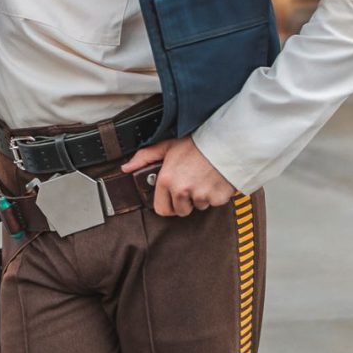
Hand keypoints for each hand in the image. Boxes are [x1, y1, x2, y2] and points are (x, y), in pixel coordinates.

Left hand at [121, 137, 241, 217]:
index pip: (161, 209)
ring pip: (198, 206)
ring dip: (201, 197)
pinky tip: (215, 180)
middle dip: (185, 202)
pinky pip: (214, 203)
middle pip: (180, 211)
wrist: (225, 141)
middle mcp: (182, 190)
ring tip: (203, 178)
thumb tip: (127, 167)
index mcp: (167, 180)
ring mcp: (200, 196)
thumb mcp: (167, 146)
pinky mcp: (217, 198)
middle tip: (190, 184)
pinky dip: (216, 195)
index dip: (167, 204)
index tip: (173, 196)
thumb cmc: (197, 143)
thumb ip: (145, 157)